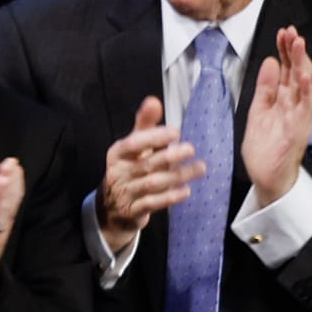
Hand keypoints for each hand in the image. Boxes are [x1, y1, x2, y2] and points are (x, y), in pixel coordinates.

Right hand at [96, 95, 203, 255]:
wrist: (110, 208)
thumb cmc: (128, 170)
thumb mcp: (132, 148)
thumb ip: (144, 125)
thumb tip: (153, 100)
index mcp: (117, 154)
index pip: (133, 143)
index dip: (154, 137)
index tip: (175, 132)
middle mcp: (119, 173)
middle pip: (146, 164)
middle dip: (169, 156)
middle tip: (191, 149)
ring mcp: (125, 193)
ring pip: (153, 184)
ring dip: (178, 176)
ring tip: (200, 168)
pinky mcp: (133, 210)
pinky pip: (153, 204)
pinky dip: (170, 197)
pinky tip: (187, 190)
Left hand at [244, 24, 311, 205]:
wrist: (265, 175)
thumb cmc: (264, 146)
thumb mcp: (258, 110)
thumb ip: (265, 87)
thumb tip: (269, 61)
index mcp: (282, 98)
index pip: (286, 69)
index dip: (284, 50)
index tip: (282, 33)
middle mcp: (294, 104)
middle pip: (296, 71)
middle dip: (294, 51)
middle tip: (291, 32)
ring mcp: (298, 115)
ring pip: (304, 84)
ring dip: (302, 64)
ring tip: (298, 44)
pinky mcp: (300, 128)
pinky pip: (306, 107)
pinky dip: (306, 91)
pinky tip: (304, 77)